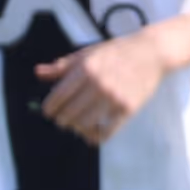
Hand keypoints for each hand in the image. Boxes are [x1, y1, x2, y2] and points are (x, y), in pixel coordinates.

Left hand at [36, 27, 175, 142]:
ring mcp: (114, 98)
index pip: (59, 96)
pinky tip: (90, 136)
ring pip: (85, 124)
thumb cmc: (117, 52)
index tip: (49, 112)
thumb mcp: (87, 53)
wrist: (151, 53)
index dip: (50, 108)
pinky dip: (95, 137)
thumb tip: (38, 73)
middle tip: (62, 120)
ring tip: (76, 125)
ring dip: (77, 128)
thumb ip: (62, 66)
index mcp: (85, 69)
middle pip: (69, 113)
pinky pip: (106, 132)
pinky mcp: (128, 109)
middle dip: (62, 120)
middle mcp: (98, 84)